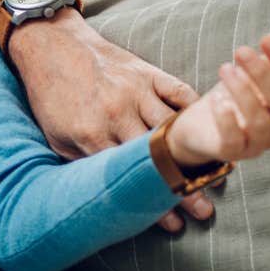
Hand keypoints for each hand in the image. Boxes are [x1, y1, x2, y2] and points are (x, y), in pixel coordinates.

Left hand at [8, 8, 211, 232]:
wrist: (51, 45)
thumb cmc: (51, 97)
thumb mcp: (56, 136)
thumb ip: (82, 163)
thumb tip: (106, 196)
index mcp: (92, 134)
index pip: (130, 177)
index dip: (153, 204)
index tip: (175, 225)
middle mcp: (117, 113)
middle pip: (158, 158)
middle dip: (183, 188)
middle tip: (204, 212)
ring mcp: (135, 90)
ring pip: (175, 129)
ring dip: (198, 156)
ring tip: (218, 178)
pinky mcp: (147, 72)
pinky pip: (180, 93)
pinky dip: (199, 112)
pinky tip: (214, 131)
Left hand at [168, 36, 269, 167]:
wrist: (202, 124)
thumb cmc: (235, 93)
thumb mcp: (255, 72)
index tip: (267, 38)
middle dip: (264, 73)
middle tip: (241, 50)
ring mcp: (260, 144)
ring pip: (260, 121)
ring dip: (242, 91)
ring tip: (225, 68)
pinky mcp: (233, 153)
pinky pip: (234, 140)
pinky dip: (226, 119)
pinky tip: (217, 99)